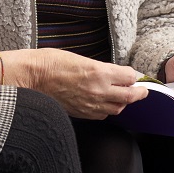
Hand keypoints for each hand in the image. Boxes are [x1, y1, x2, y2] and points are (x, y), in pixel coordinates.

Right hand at [0, 48, 148, 119]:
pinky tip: (106, 104)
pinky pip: (103, 115)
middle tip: (142, 90)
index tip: (135, 74)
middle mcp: (98, 91)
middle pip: (129, 96)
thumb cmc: (49, 63)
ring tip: (124, 96)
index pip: (129, 77)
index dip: (133, 75)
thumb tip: (112, 73)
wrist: (31, 78)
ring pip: (117, 108)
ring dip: (123, 102)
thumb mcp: (79, 57)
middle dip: (138, 93)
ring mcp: (90, 105)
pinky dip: (108, 110)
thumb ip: (100, 68)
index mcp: (99, 72)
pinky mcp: (82, 113)